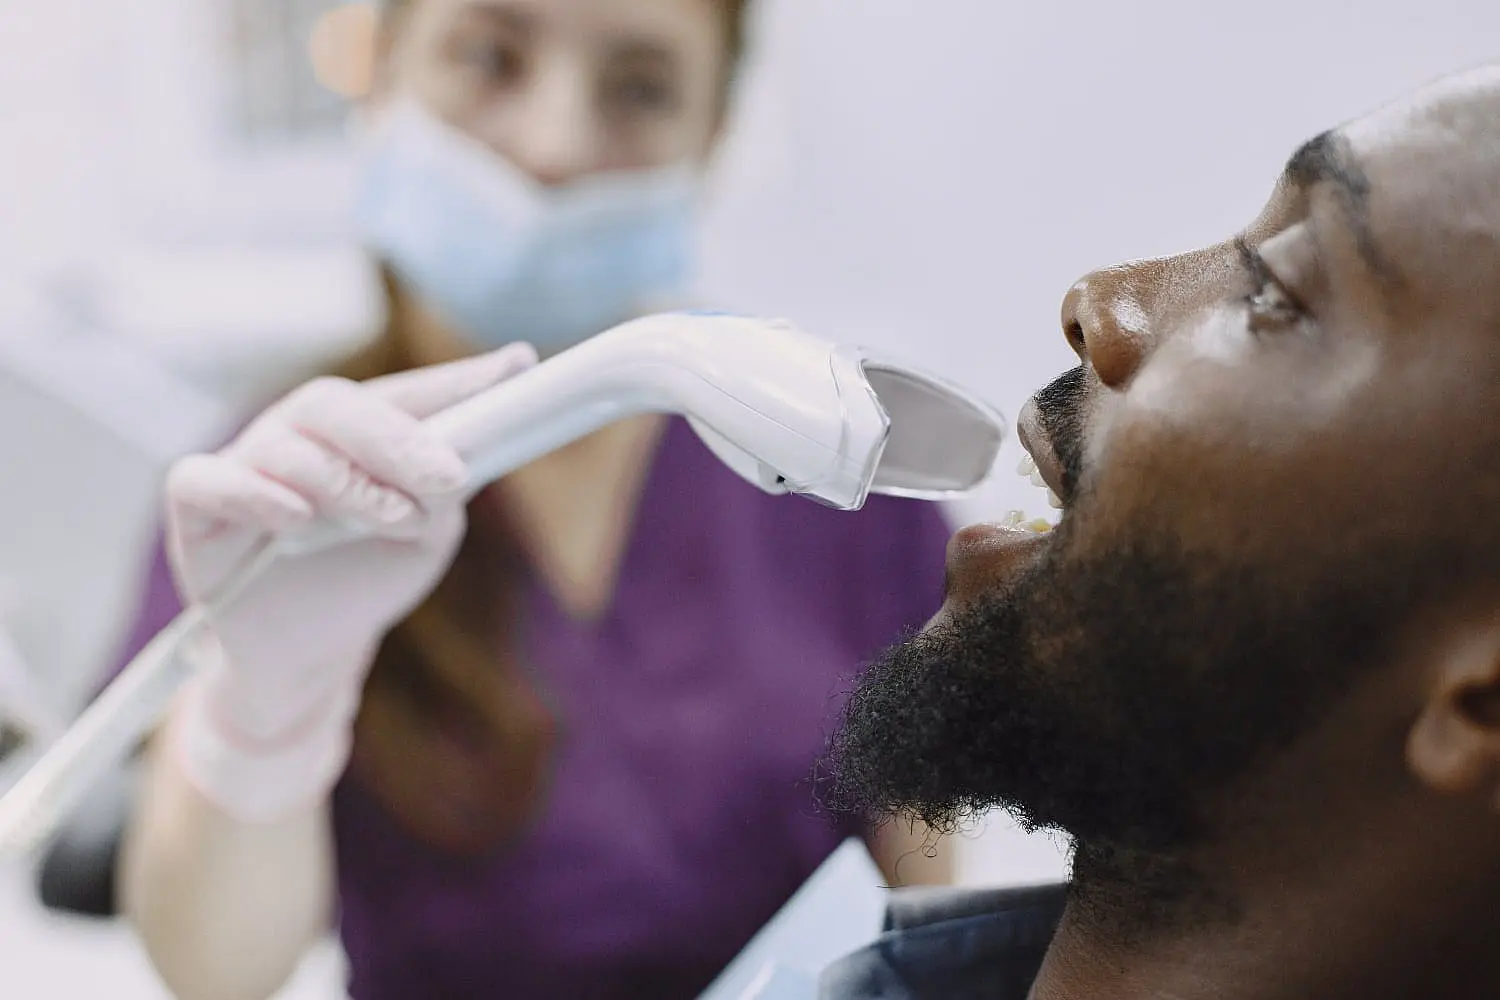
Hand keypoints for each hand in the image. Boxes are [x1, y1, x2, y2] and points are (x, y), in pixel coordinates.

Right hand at [162, 343, 536, 819]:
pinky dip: (254, 494)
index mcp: (358, 429)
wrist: (310, 650)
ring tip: (395, 517)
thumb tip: (462, 455)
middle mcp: (298, 433)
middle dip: (399, 439)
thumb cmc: (366, 577)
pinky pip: (206, 481)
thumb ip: (441, 491)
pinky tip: (297, 518)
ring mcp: (244, 464)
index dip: (457, 379)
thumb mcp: (426, 535)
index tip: (516, 367)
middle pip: (337, 404)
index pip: (406, 391)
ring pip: (286, 446)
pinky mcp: (196, 509)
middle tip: (450, 477)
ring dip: (349, 481)